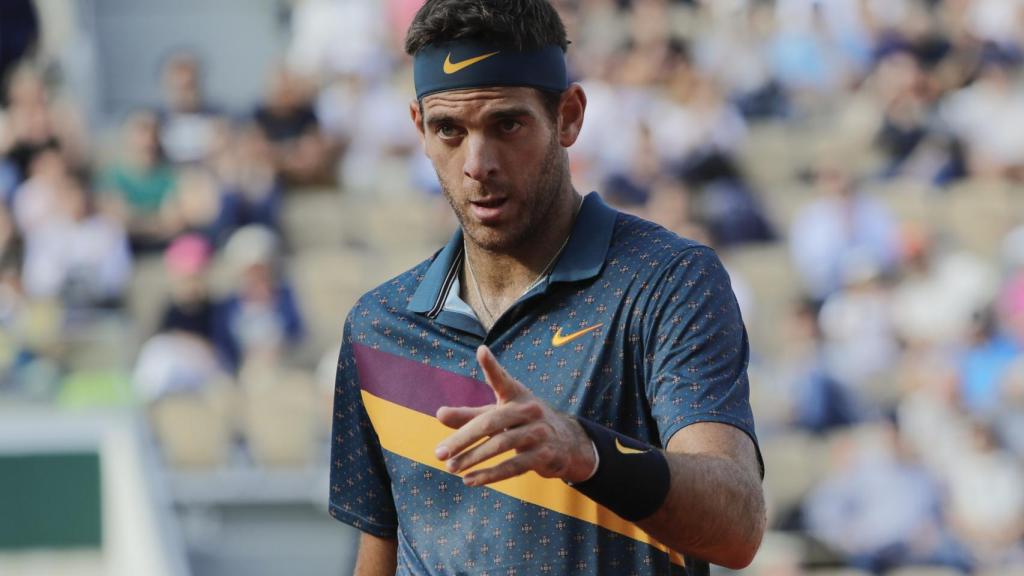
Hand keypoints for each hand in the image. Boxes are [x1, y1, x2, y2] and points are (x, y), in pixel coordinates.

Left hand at [434, 345, 596, 486]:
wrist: (566, 443)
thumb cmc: (523, 424)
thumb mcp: (498, 415)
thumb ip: (469, 415)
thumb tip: (439, 414)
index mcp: (517, 395)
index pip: (503, 380)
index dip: (492, 366)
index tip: (481, 351)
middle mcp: (529, 410)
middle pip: (490, 423)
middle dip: (463, 439)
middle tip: (439, 452)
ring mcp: (538, 433)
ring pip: (500, 446)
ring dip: (473, 459)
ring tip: (451, 468)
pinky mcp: (543, 456)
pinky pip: (512, 466)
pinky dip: (489, 475)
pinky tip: (470, 480)